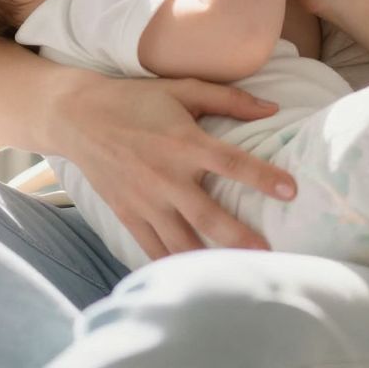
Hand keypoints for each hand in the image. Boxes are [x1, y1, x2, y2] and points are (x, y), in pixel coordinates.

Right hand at [49, 69, 296, 259]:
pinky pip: (153, 248)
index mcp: (183, 143)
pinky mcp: (127, 215)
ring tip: (236, 276)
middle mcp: (166, 177)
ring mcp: (145, 201)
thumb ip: (229, 99)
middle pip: (208, 215)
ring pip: (181, 240)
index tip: (291, 191)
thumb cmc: (136, 100)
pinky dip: (172, 265)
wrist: (77, 117)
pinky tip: (193, 279)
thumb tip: (272, 108)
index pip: (231, 163)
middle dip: (239, 237)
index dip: (263, 177)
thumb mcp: (182, 89)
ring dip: (208, 260)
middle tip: (268, 255)